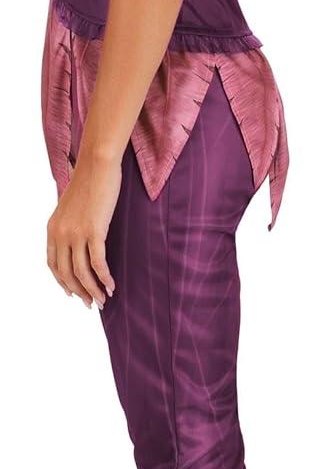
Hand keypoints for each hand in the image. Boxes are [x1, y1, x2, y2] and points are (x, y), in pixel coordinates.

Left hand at [46, 152, 120, 307]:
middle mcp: (61, 233)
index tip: (74, 293)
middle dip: (80, 292)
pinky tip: (112, 286)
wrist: (97, 165)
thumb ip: (70, 224)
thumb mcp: (71, 207)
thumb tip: (79, 239)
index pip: (53, 265)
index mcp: (53, 229)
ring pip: (82, 272)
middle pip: (67, 273)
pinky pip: (98, 262)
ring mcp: (76, 233)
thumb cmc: (89, 182)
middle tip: (92, 303)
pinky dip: (104, 278)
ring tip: (103, 300)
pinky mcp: (94, 231)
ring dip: (93, 290)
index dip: (63, 282)